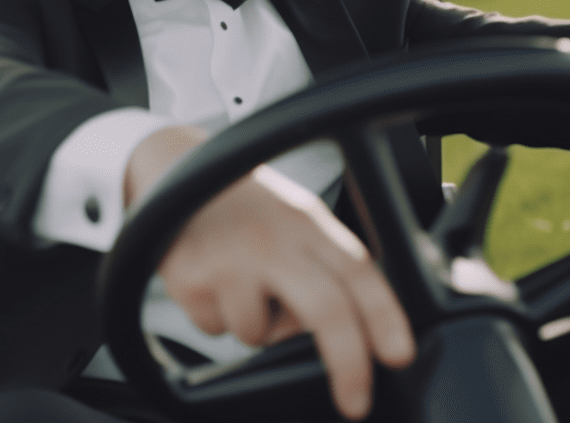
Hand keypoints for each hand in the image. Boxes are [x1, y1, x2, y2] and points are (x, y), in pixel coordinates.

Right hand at [125, 127, 414, 421]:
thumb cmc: (244, 203)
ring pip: (261, 335)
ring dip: (257, 324)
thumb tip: (354, 328)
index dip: (384, 317)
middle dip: (348, 365)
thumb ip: (324, 260)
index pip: (357, 271)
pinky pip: (217, 329)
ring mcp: (227, 262)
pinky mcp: (190, 282)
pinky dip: (217, 315)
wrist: (171, 170)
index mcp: (304, 221)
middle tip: (355, 401)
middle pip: (325, 311)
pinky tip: (211, 279)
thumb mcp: (295, 215)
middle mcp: (268, 240)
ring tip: (239, 280)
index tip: (398, 356)